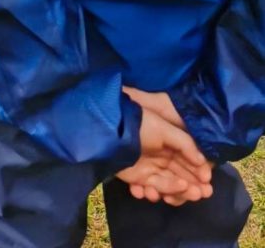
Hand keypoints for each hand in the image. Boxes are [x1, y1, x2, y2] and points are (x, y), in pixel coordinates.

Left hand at [121, 90, 212, 205]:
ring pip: (168, 186)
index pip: (189, 162)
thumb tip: (203, 161)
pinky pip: (149, 190)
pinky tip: (150, 192)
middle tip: (202, 193)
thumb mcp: (164, 129)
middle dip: (192, 185)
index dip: (199, 172)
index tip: (207, 181)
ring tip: (183, 189)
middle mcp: (162, 159)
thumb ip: (185, 144)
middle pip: (181, 177)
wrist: (112, 129)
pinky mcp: (137, 178)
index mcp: (171, 146)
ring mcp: (150, 169)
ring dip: (176, 191)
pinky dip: (151, 194)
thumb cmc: (140, 125)